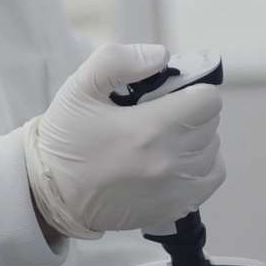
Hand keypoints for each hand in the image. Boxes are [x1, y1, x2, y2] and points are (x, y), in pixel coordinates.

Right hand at [21, 44, 223, 239]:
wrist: (53, 193)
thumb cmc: (67, 137)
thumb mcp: (80, 86)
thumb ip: (119, 61)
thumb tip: (162, 57)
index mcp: (150, 129)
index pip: (208, 100)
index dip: (191, 89)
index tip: (169, 93)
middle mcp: (169, 162)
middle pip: (210, 123)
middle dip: (190, 111)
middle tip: (159, 112)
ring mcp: (175, 189)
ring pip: (212, 150)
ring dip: (196, 138)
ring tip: (164, 136)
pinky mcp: (175, 208)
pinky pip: (211, 178)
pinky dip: (202, 165)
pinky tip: (176, 159)